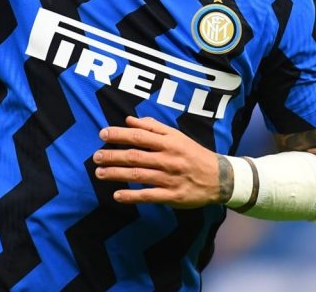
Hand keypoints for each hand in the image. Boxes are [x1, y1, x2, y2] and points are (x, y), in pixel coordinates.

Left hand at [93, 115, 226, 208]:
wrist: (219, 177)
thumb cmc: (194, 154)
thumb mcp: (176, 136)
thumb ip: (153, 127)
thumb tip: (128, 120)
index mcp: (168, 142)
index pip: (139, 136)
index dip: (119, 134)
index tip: (102, 134)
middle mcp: (168, 159)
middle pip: (135, 156)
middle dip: (113, 156)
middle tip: (96, 157)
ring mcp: (169, 178)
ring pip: (139, 175)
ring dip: (117, 174)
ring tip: (100, 173)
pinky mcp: (172, 196)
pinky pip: (149, 195)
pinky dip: (132, 196)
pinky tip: (117, 195)